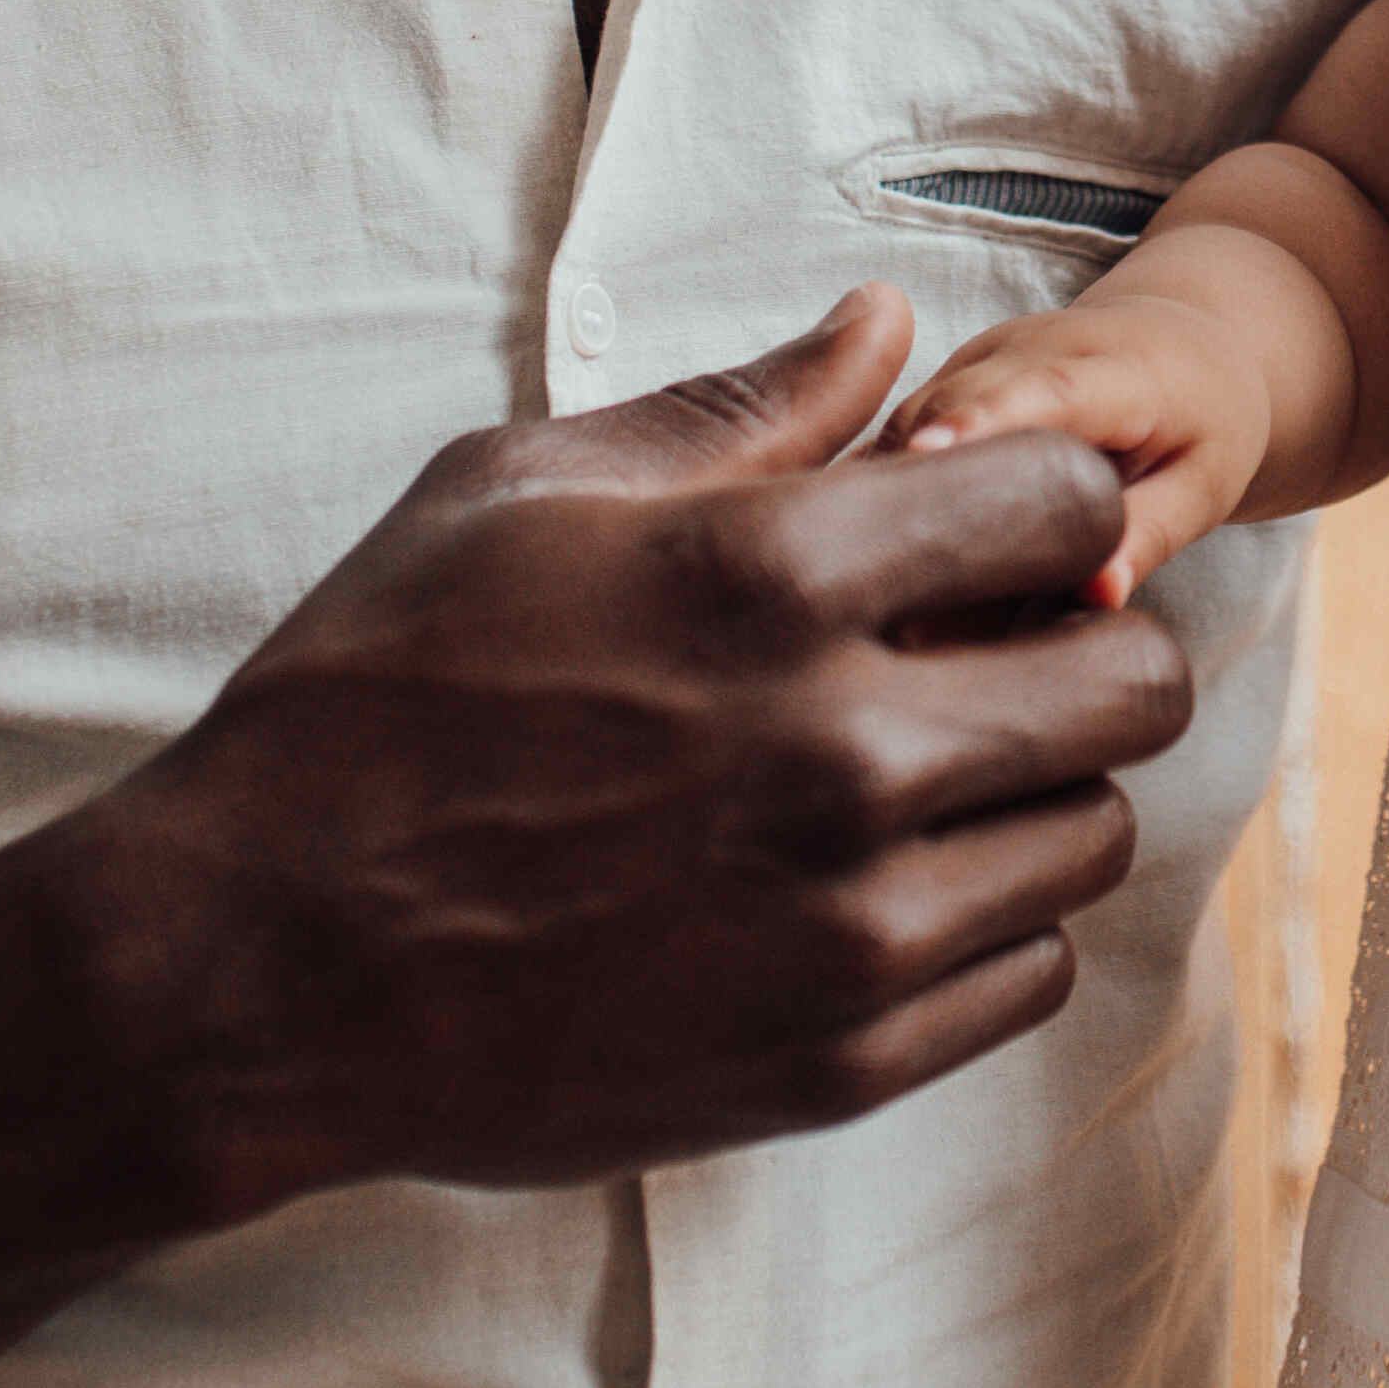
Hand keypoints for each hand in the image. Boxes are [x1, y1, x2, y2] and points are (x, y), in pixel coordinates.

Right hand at [74, 285, 1197, 1224]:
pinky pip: (1026, 974)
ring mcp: (847, 924)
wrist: (256, 969)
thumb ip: (737, 409)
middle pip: (1133, 678)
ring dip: (1033, 790)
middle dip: (1080, 641)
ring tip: (922, 776)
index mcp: (774, 578)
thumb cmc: (370, 702)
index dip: (1040, 502)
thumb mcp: (521, 495)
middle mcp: (842, 751)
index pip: (1070, 503)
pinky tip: (878, 885)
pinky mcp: (834, 1062)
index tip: (984, 531)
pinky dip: (983, 923)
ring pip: (1095, 833)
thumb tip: (885, 326)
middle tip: (991, 653)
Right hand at [883, 293, 1277, 611]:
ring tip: (863, 577)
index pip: (1045, 388)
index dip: (983, 420)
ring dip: (882, 492)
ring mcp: (980, 354)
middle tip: (874, 571)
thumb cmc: (1202, 423)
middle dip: (909, 474)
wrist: (1184, 341)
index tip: (926, 455)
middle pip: (954, 403)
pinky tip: (860, 553)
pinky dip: (880, 488)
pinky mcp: (946, 377)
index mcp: (1118, 366)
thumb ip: (1152, 532)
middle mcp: (1033, 344)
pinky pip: (899, 432)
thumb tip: (1099, 596)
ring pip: (910, 419)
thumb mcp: (1205, 483)